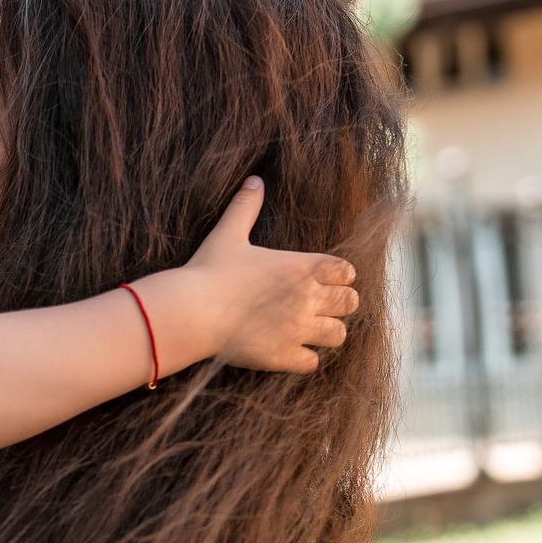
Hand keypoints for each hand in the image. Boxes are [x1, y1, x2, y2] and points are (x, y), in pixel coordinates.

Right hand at [169, 177, 359, 374]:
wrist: (191, 311)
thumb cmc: (208, 271)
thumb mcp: (228, 234)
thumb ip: (246, 207)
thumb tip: (254, 179)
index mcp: (301, 266)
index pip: (347, 272)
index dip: (339, 277)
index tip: (324, 281)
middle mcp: (307, 297)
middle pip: (350, 303)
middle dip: (338, 305)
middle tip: (319, 308)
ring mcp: (297, 329)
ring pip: (338, 335)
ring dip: (326, 333)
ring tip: (309, 332)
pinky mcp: (283, 356)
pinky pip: (313, 363)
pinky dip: (304, 359)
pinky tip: (289, 352)